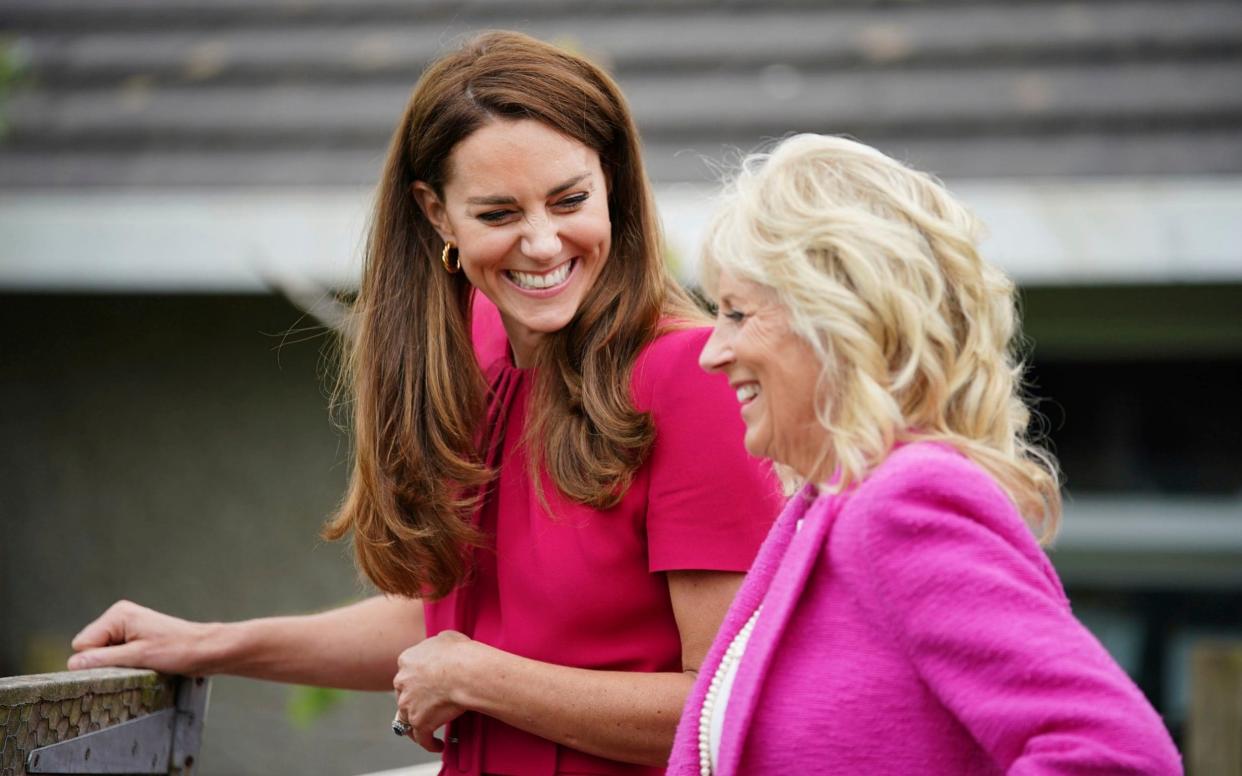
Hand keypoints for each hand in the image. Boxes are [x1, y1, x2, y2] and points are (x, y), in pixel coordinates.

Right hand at [68, 600, 215, 674]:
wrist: (205, 650)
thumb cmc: (177, 650)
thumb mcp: (138, 657)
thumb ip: (103, 660)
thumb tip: (72, 664)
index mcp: (118, 615)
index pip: (82, 645)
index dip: (96, 661)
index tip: (121, 664)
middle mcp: (119, 617)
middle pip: (89, 649)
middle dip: (105, 662)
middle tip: (133, 664)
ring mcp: (126, 627)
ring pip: (100, 655)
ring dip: (116, 664)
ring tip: (141, 663)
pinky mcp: (133, 638)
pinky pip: (113, 656)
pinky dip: (123, 663)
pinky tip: (142, 663)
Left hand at [393, 630, 483, 752]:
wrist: (464, 671)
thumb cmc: (459, 653)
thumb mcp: (445, 637)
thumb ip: (436, 645)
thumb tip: (440, 649)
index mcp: (406, 661)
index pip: (406, 672)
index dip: (416, 679)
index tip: (426, 684)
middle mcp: (401, 682)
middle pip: (403, 695)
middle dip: (413, 701)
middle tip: (428, 706)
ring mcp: (408, 704)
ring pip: (406, 720)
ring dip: (416, 725)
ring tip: (428, 730)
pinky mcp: (419, 723)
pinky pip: (421, 738)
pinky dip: (429, 743)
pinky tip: (438, 745)